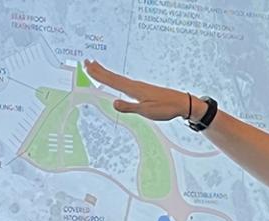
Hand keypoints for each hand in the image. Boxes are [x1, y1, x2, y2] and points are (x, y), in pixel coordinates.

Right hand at [82, 60, 197, 121]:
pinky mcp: (143, 89)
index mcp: (134, 89)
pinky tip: (116, 81)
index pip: (112, 81)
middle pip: (113, 77)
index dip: (99, 74)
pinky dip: (116, 79)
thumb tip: (114, 103)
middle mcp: (135, 85)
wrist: (181, 103)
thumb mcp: (147, 111)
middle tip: (87, 62)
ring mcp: (139, 86)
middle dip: (99, 70)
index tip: (88, 67)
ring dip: (106, 73)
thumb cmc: (165, 108)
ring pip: (118, 79)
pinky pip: (124, 82)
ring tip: (96, 67)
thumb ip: (130, 107)